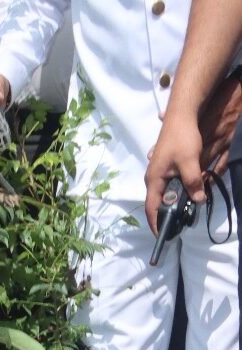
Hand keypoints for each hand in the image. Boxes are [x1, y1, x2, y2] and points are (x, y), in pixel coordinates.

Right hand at [143, 74, 240, 235]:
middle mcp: (152, 177)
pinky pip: (168, 184)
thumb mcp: (190, 162)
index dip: (155, 223)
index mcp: (154, 179)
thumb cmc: (182, 138)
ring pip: (164, 193)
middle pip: (157, 202)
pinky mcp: (165, 164)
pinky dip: (176, 191)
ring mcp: (158, 171)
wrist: (181, 114)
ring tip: (184, 210)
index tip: (162, 236)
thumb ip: (193, 183)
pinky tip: (187, 191)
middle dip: (165, 215)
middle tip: (177, 224)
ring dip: (172, 202)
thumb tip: (198, 200)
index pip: (151, 208)